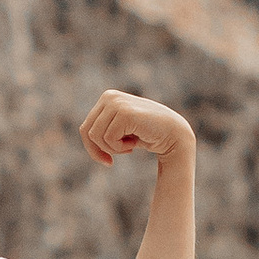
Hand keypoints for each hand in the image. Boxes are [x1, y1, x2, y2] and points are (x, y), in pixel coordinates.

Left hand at [79, 88, 194, 167]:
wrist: (173, 134)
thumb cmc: (147, 134)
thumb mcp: (121, 129)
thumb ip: (104, 127)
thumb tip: (84, 133)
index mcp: (107, 98)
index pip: (86, 127)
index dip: (92, 148)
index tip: (107, 161)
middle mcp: (109, 97)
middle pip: (87, 132)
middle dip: (98, 150)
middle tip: (112, 160)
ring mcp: (116, 103)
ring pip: (95, 136)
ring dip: (112, 149)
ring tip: (129, 146)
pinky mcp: (124, 113)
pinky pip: (108, 138)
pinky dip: (120, 148)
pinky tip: (134, 143)